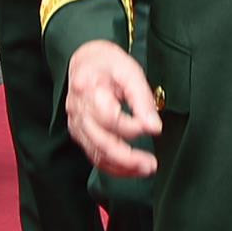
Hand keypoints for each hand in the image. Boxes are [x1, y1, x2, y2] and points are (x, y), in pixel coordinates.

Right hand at [63, 40, 161, 176]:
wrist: (86, 61)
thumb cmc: (108, 64)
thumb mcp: (130, 72)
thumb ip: (142, 100)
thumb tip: (154, 127)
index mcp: (88, 88)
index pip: (109, 117)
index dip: (132, 126)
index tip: (152, 126)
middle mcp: (78, 109)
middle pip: (100, 141)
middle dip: (127, 158)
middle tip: (151, 163)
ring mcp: (76, 123)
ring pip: (97, 154)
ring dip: (122, 167)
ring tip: (146, 168)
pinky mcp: (80, 134)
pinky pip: (95, 156)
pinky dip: (114, 167)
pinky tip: (131, 169)